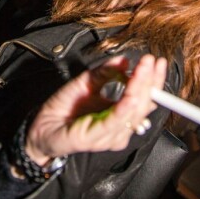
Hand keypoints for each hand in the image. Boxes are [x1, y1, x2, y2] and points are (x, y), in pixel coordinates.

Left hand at [25, 54, 166, 165]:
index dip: (153, 80)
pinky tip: (131, 96)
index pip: (144, 98)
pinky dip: (125, 109)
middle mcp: (119, 127)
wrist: (42, 125)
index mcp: (120, 114)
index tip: (157, 62)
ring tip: (143, 69)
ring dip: (140, 88)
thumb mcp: (86, 82)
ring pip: (133, 112)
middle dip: (149, 81)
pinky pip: (115, 122)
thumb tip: (124, 60)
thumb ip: (105, 73)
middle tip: (152, 61)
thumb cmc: (64, 107)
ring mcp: (111, 135)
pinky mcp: (97, 138)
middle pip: (143, 104)